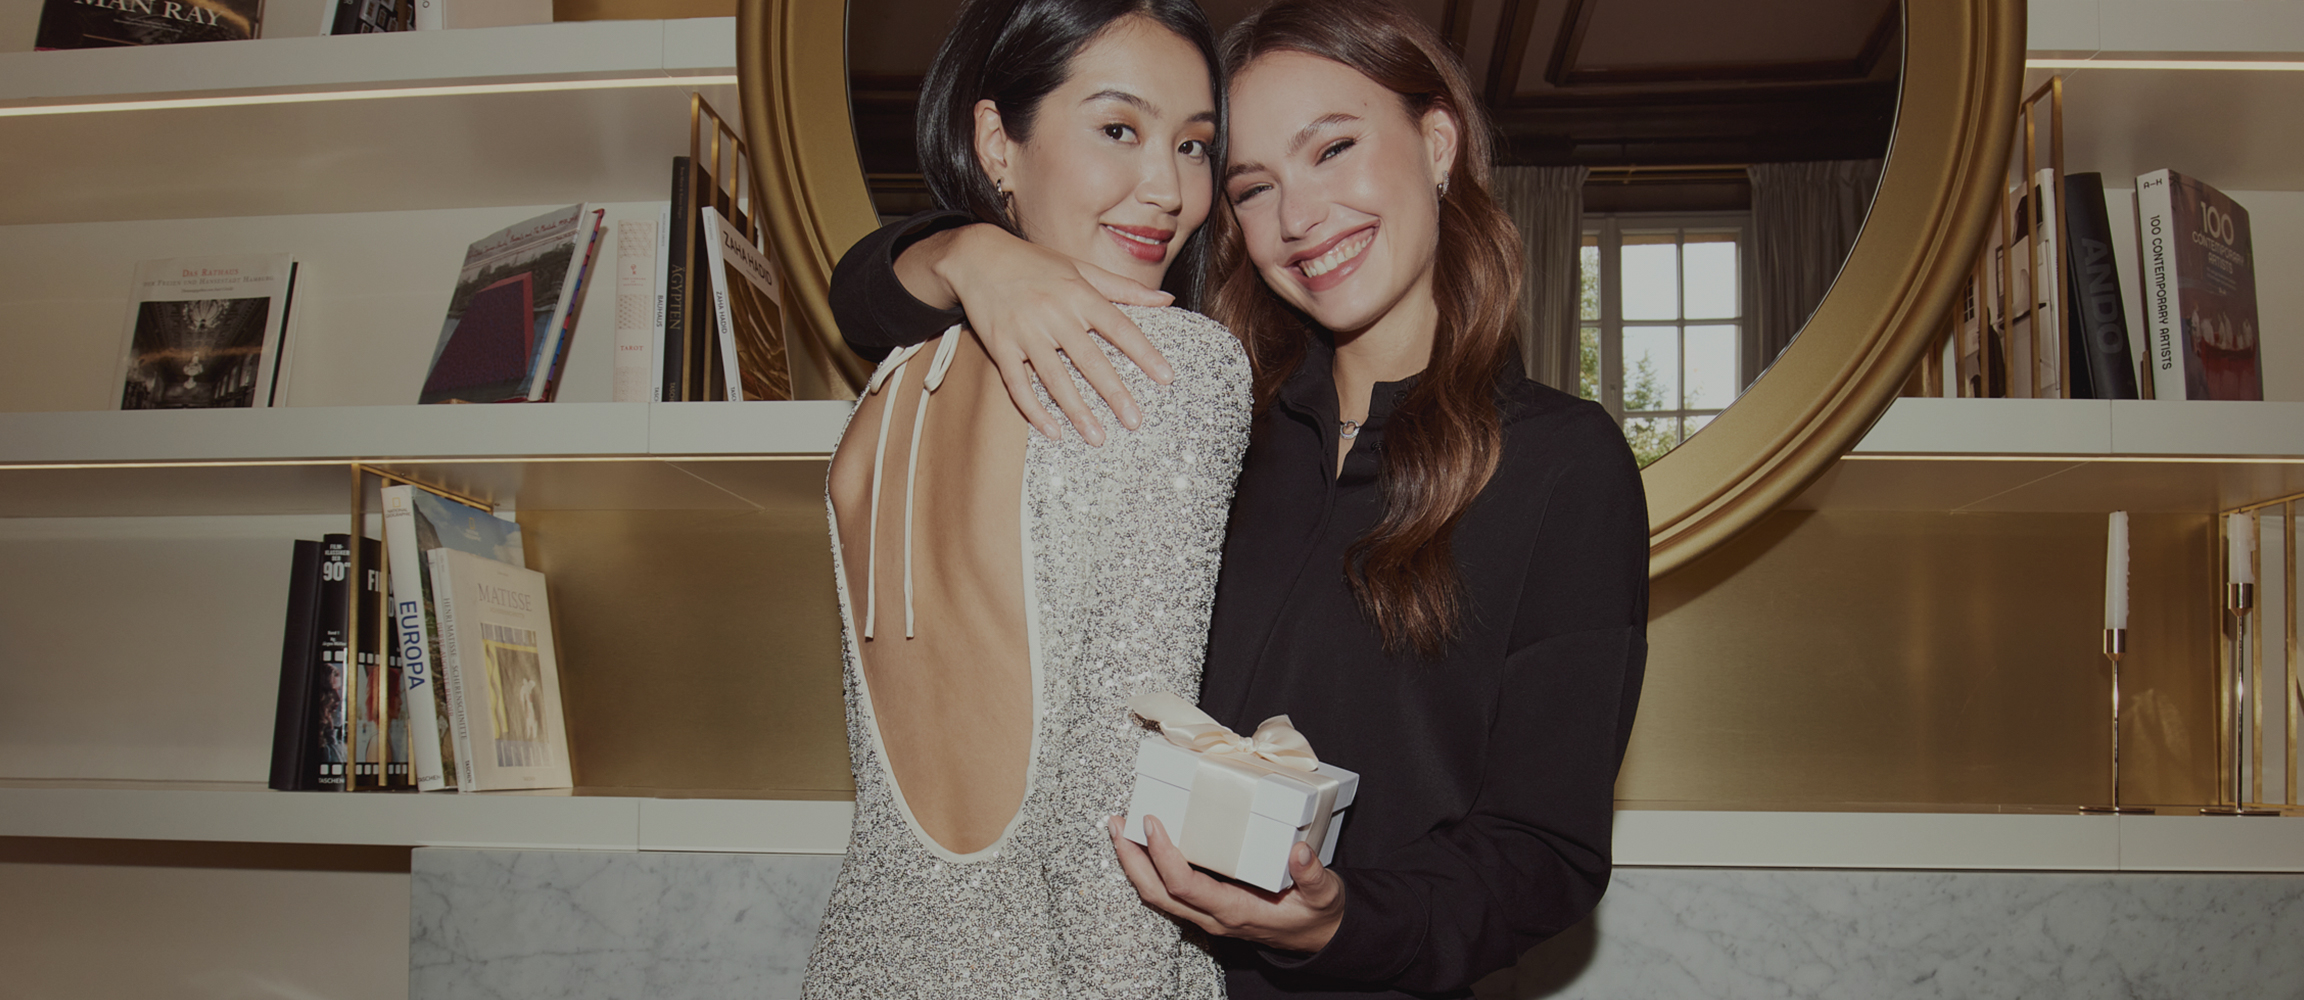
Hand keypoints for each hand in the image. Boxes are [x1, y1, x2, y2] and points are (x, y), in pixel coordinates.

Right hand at [898, 224, 1176, 444]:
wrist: (978, 255)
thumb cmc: (1035, 262)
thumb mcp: (1080, 268)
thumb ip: (1124, 288)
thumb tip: (1167, 300)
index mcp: (1078, 293)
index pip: (1119, 326)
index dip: (1143, 353)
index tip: (1165, 377)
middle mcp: (1054, 313)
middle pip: (1089, 359)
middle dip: (1113, 392)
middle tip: (1134, 421)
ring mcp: (1024, 331)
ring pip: (1054, 378)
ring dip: (1076, 410)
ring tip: (1097, 437)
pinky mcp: (1000, 346)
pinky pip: (1017, 384)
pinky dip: (1033, 409)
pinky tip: (1053, 431)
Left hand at [1108, 814, 1345, 954]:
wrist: (1315, 936)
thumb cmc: (1316, 914)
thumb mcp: (1324, 895)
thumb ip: (1314, 875)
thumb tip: (1300, 852)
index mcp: (1236, 911)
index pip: (1186, 887)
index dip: (1164, 856)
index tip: (1153, 824)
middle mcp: (1213, 916)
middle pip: (1157, 894)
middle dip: (1131, 860)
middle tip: (1117, 823)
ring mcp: (1206, 914)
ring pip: (1156, 895)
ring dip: (1134, 863)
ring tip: (1119, 829)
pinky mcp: (1206, 907)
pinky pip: (1167, 892)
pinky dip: (1149, 867)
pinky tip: (1143, 844)